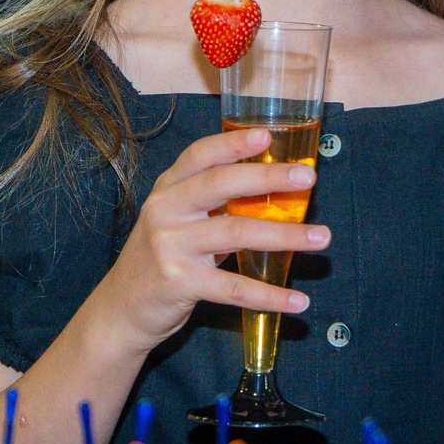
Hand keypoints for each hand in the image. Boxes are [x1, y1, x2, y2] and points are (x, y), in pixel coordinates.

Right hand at [89, 127, 326, 357]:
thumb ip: (214, 202)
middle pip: (220, 184)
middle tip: (308, 177)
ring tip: (321, 237)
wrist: (121, 308)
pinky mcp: (179, 283)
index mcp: (168, 188)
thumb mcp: (178, 219)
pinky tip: (297, 300)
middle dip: (267, 177)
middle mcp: (165, 211)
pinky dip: (269, 295)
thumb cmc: (162, 256)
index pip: (199, 155)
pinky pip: (233, 287)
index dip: (233, 142)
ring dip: (284, 236)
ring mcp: (170, 246)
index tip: (267, 135)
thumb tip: (277, 186)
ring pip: (236, 233)